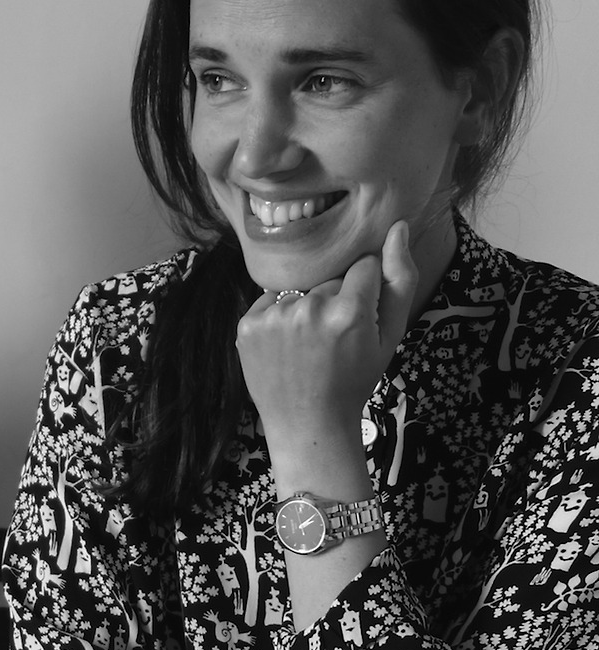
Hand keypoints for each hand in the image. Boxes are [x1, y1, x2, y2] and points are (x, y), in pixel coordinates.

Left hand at [236, 220, 415, 452]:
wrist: (308, 423)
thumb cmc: (355, 380)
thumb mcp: (390, 335)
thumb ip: (400, 279)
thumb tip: (398, 227)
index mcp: (350, 312)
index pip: (363, 265)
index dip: (364, 291)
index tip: (359, 319)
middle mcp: (310, 308)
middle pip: (330, 278)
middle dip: (336, 299)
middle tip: (333, 339)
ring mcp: (275, 317)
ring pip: (300, 289)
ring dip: (306, 308)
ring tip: (309, 345)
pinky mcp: (248, 325)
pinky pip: (271, 301)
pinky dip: (279, 318)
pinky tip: (287, 346)